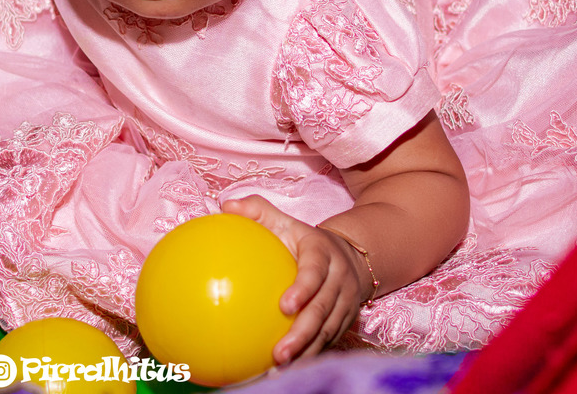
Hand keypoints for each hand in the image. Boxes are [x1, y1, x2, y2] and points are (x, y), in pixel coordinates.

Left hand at [221, 196, 368, 363]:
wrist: (351, 255)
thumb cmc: (302, 238)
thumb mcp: (283, 219)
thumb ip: (255, 210)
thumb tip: (225, 205)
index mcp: (323, 253)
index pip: (315, 272)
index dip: (303, 289)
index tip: (284, 306)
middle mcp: (340, 280)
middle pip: (324, 310)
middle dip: (303, 334)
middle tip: (279, 354)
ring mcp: (346, 303)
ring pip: (328, 332)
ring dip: (307, 352)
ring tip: (279, 370)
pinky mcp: (345, 321)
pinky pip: (328, 341)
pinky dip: (310, 356)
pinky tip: (286, 370)